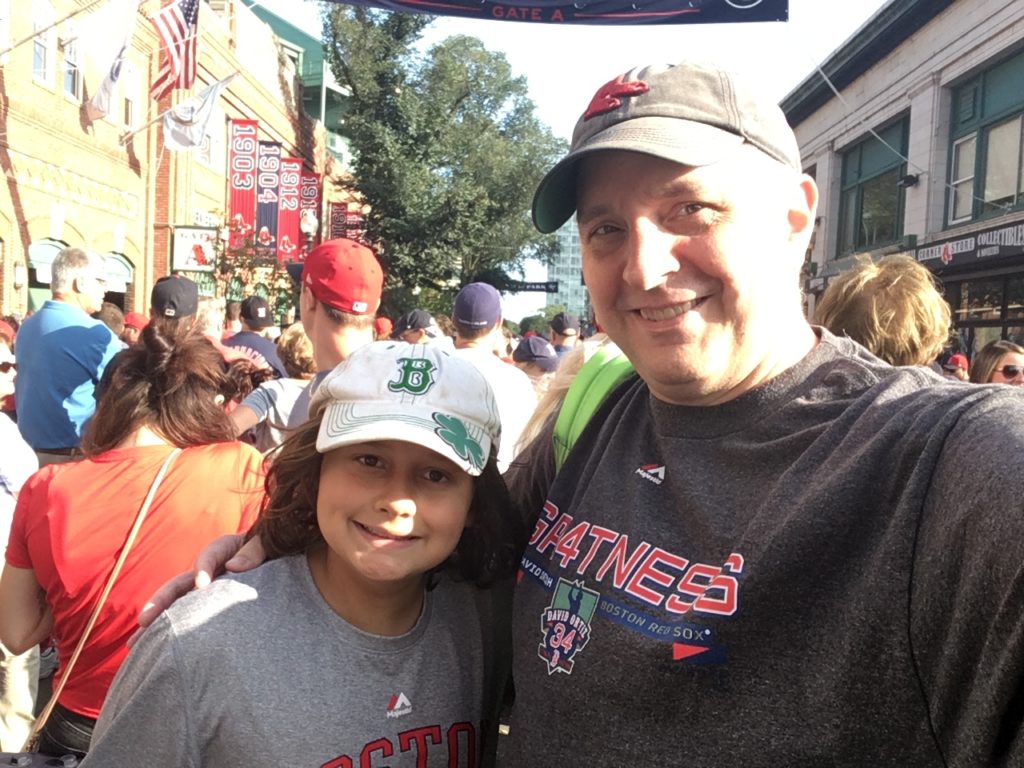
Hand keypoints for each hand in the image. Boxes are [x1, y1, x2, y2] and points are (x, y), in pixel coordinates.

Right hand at [132, 533, 265, 643]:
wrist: (281, 562)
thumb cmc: (276, 549)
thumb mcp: (269, 543)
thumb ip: (256, 550)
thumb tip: (234, 566)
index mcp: (225, 549)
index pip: (210, 556)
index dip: (203, 567)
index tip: (201, 584)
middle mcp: (209, 570)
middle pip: (181, 583)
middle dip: (162, 600)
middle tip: (145, 619)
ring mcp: (205, 590)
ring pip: (177, 605)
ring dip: (156, 622)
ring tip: (136, 643)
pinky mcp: (208, 607)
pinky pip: (187, 619)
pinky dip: (170, 633)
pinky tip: (153, 652)